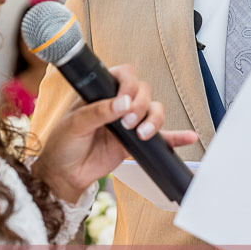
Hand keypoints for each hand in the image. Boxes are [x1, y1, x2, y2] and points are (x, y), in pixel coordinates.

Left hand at [33, 64, 197, 202]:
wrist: (65, 174)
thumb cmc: (62, 144)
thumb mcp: (75, 124)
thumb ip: (98, 112)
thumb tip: (123, 103)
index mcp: (100, 92)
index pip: (123, 75)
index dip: (128, 84)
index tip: (125, 100)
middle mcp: (117, 103)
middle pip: (143, 91)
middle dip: (141, 105)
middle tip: (128, 122)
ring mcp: (129, 122)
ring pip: (154, 110)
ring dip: (154, 119)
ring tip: (143, 134)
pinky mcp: (136, 141)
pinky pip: (161, 137)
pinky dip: (175, 137)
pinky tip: (187, 137)